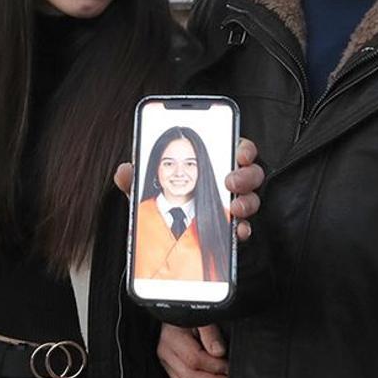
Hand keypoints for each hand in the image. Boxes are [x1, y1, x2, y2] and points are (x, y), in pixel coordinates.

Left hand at [117, 137, 263, 241]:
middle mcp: (229, 182)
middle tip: (230, 182)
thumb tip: (125, 170)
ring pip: (252, 199)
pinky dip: (243, 229)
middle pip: (251, 172)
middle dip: (246, 175)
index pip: (237, 146)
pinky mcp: (233, 227)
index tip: (240, 154)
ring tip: (234, 208)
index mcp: (212, 162)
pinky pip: (245, 227)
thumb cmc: (164, 198)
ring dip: (247, 202)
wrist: (167, 231)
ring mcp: (234, 204)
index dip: (244, 148)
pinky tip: (236, 231)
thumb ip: (135, 177)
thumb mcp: (148, 186)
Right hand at [157, 323, 228, 377]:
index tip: (229, 366)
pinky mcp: (170, 371)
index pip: (194, 359)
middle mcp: (166, 353)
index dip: (215, 366)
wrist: (175, 316)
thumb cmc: (188, 315)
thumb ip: (211, 333)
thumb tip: (219, 352)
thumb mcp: (201, 317)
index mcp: (172, 338)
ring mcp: (167, 364)